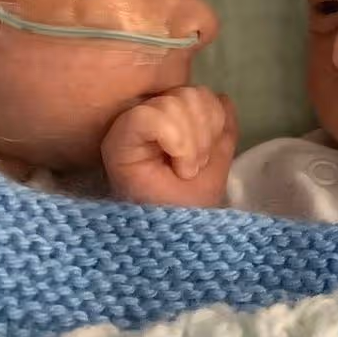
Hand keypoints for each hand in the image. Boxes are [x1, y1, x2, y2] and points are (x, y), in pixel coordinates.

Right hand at [102, 86, 237, 207]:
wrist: (177, 243)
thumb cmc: (191, 208)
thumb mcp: (217, 164)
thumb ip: (221, 130)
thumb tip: (223, 98)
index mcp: (168, 122)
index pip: (199, 93)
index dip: (213, 120)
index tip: (205, 156)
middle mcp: (144, 120)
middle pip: (187, 93)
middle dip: (203, 133)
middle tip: (193, 166)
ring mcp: (127, 128)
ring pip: (173, 101)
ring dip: (192, 142)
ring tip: (185, 169)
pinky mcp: (115, 141)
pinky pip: (151, 115)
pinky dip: (177, 140)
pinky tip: (179, 166)